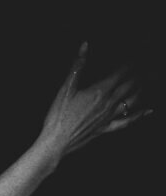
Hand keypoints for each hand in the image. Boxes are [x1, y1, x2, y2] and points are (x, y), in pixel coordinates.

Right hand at [39, 42, 149, 160]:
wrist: (55, 142)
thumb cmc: (58, 116)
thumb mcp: (66, 88)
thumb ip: (78, 66)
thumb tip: (84, 46)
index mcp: (100, 91)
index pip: (121, 73)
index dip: (129, 64)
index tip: (134, 57)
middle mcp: (109, 103)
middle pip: (130, 85)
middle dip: (137, 74)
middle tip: (142, 67)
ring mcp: (109, 116)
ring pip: (132, 100)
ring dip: (140, 89)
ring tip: (144, 82)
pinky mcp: (106, 128)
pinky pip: (127, 121)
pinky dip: (139, 115)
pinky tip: (148, 111)